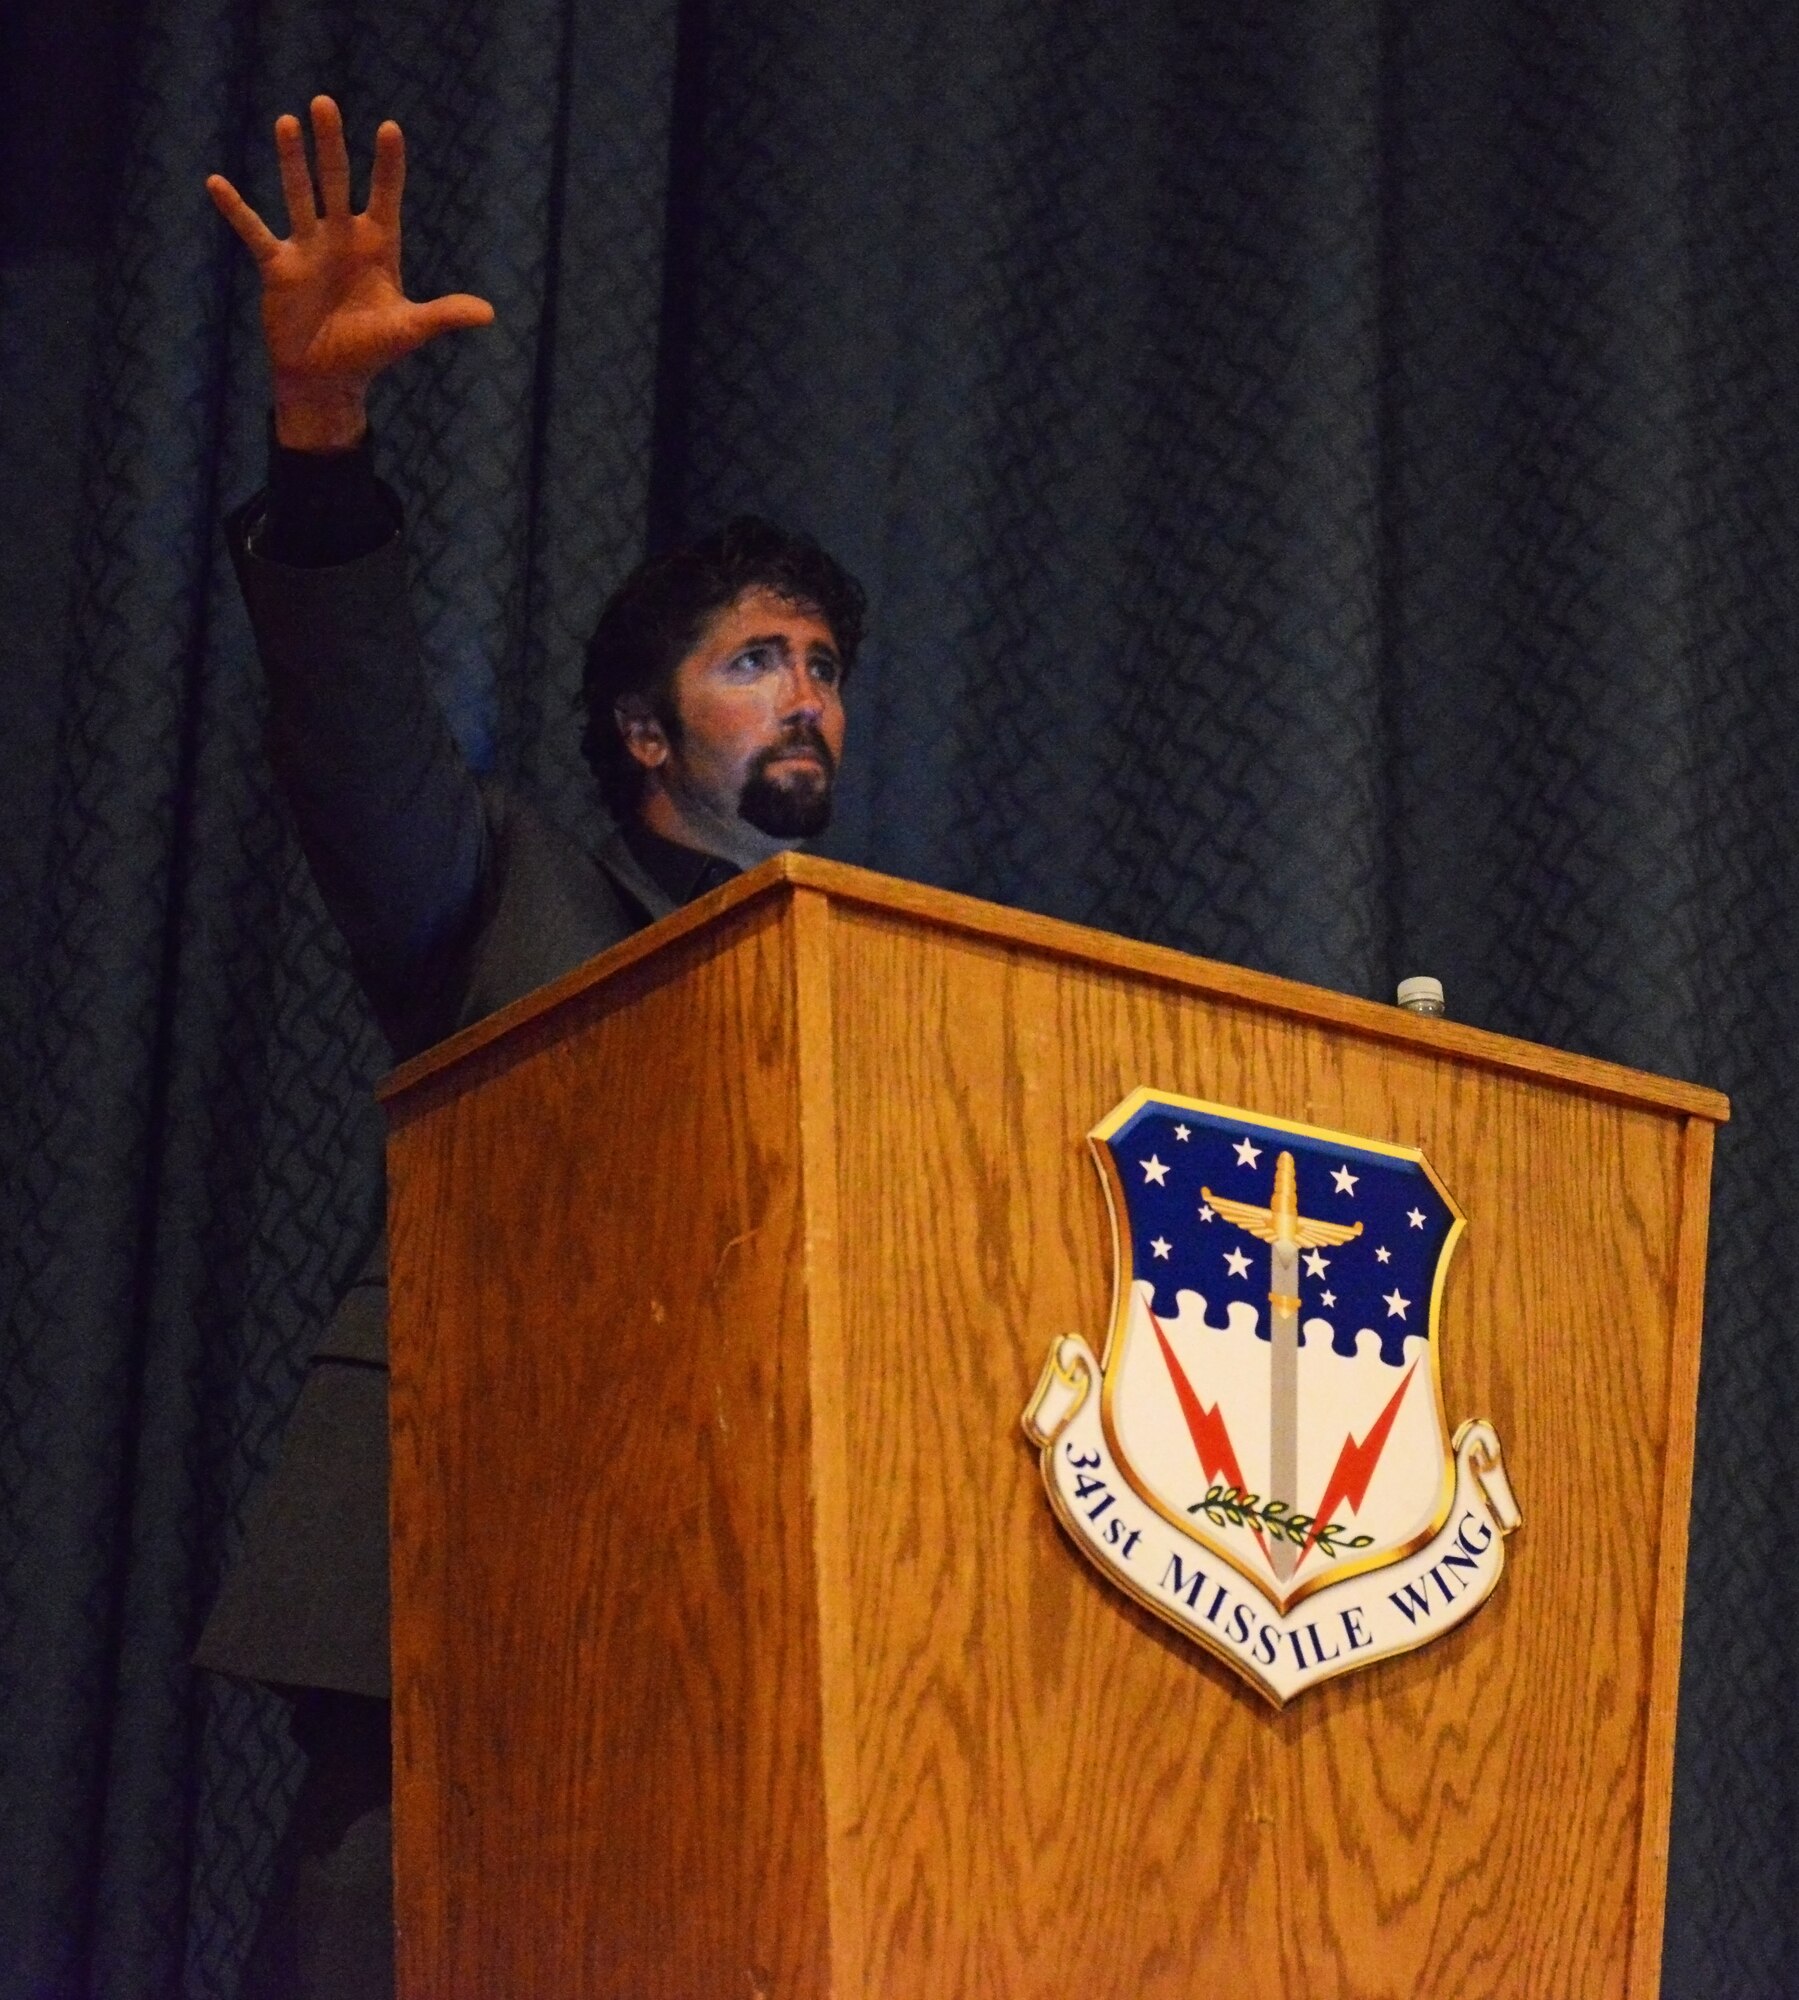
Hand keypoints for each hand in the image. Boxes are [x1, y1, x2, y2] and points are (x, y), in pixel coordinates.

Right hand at [206, 96, 493, 449]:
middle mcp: (341, 239)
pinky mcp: (278, 266)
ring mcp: (308, 248)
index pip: (385, 197)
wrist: (327, 379)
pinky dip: (236, 210)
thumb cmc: (370, 352)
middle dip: (331, 145)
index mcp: (377, 247)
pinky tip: (216, 183)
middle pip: (337, 182)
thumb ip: (444, 316)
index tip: (390, 128)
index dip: (388, 166)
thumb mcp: (408, 331)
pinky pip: (255, 232)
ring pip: (299, 194)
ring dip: (292, 162)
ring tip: (287, 122)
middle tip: (325, 103)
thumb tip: (488, 314)